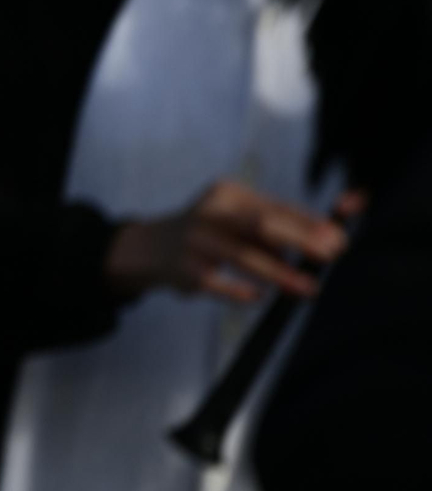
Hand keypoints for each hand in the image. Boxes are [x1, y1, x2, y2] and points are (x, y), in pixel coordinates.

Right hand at [104, 180, 346, 303]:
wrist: (151, 248)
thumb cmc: (210, 233)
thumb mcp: (236, 221)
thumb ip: (273, 232)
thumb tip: (324, 245)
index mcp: (228, 194)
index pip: (275, 207)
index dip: (309, 223)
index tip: (339, 238)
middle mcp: (210, 212)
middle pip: (261, 224)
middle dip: (300, 239)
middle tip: (331, 254)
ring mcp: (195, 240)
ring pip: (242, 256)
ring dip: (279, 273)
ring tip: (308, 287)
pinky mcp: (185, 269)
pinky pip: (217, 282)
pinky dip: (239, 290)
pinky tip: (258, 296)